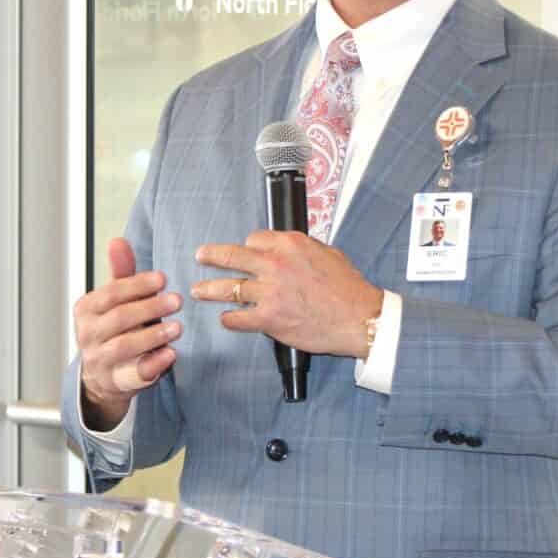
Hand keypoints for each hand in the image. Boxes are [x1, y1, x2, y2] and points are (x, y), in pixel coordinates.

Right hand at [74, 238, 182, 430]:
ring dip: (153, 336)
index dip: (138, 285)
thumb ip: (121, 271)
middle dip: (149, 308)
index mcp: (87, 309)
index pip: (111, 293)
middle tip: (177, 300)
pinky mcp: (115, 382)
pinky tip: (171, 354)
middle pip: (119, 319)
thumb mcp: (116, 298)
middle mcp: (88, 335)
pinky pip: (133, 375)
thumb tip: (117, 241)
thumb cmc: (115, 326)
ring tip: (177, 327)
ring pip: (124, 347)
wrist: (103, 372)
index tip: (163, 278)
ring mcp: (100, 360)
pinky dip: (152, 365)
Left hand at [191, 231, 383, 359]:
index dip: (247, 246)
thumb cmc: (348, 288)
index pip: (254, 239)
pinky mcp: (269, 319)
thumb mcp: (328, 253)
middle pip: (232, 256)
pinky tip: (226, 318)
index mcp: (290, 244)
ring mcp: (270, 292)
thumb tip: (289, 248)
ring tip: (199, 291)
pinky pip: (237, 317)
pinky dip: (229, 318)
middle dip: (211, 256)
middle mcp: (276, 265)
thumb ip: (304, 248)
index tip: (244, 251)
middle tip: (201, 256)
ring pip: (228, 287)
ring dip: (209, 289)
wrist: (359, 317)